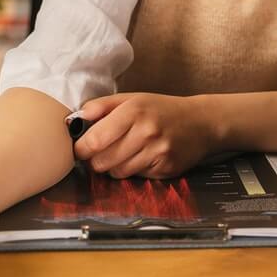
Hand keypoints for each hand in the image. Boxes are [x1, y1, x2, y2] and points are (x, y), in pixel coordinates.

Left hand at [73, 93, 217, 178]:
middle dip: (96, 160)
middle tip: (101, 152)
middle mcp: (146, 132)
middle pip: (102, 161)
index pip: (94, 140)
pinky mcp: (165, 169)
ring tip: (123, 152)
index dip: (81, 148)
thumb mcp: (132, 99)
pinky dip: (133, 170)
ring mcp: (157, 152)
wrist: (201, 122)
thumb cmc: (161, 109)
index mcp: (134, 111)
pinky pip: (136, 177)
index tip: (80, 148)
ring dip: (114, 166)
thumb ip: (102, 106)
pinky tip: (142, 157)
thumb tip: (75, 118)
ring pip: (117, 172)